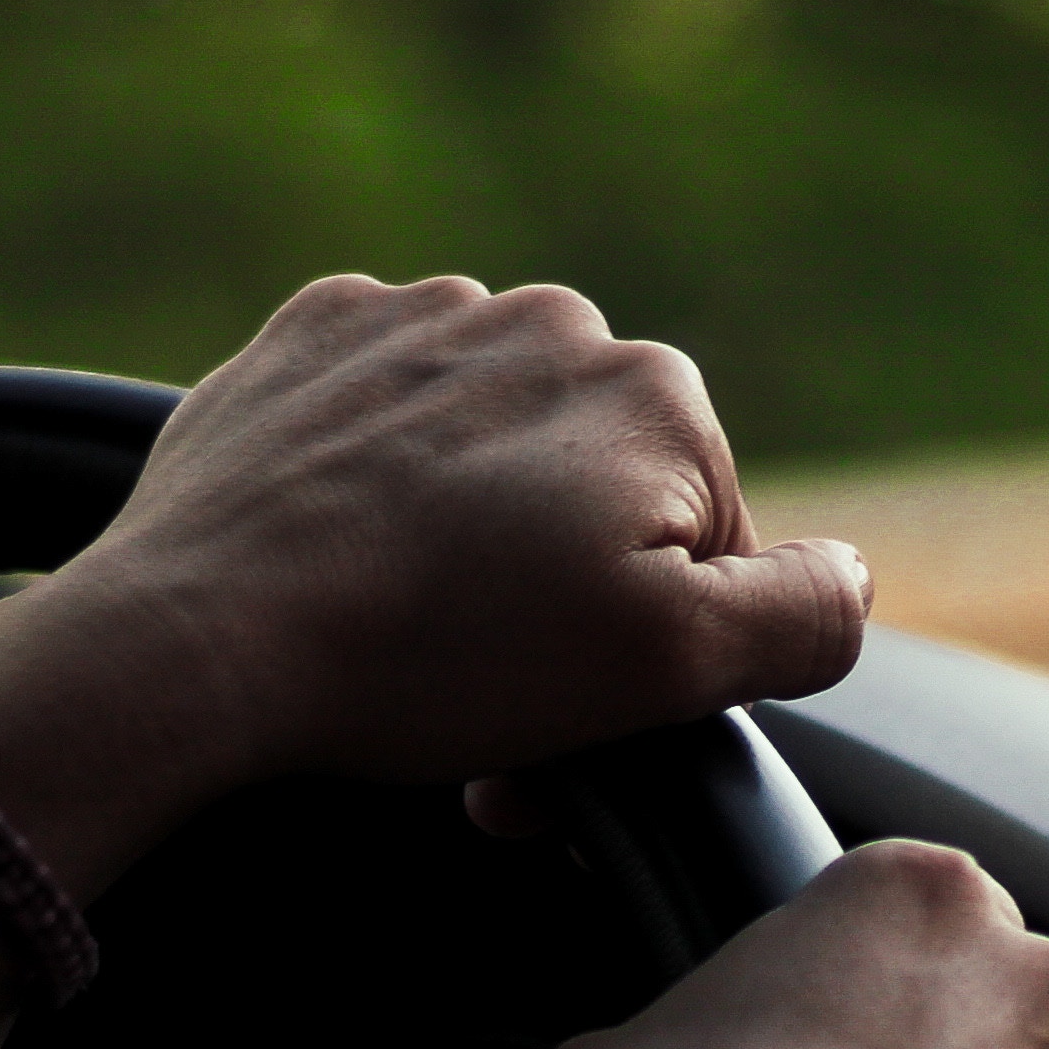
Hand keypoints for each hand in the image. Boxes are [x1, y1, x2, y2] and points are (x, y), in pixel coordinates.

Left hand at [0, 274, 870, 793]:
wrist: (198, 636)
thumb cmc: (436, 659)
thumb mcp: (668, 667)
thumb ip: (804, 616)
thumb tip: (851, 576)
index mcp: (657, 391)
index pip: (709, 553)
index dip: (650, 662)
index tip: (569, 731)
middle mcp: (549, 321)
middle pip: (597, 499)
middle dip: (559, 605)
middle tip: (483, 706)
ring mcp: (418, 318)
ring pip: (490, 460)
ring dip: (469, 550)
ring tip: (400, 639)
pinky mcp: (306, 340)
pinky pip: (380, 421)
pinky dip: (374, 491)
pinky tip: (338, 564)